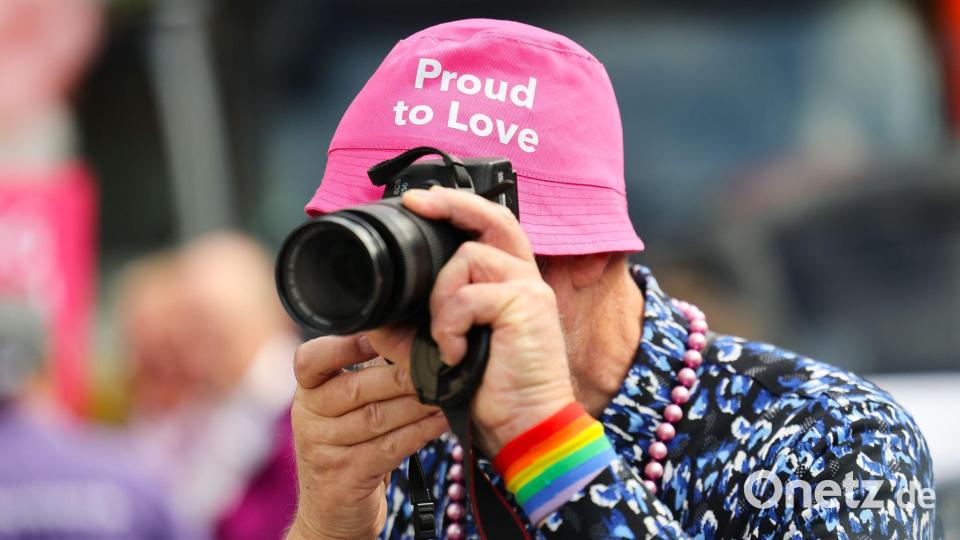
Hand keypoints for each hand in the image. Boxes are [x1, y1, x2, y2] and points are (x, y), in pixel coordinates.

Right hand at [286, 334, 448, 539]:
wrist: (332, 512)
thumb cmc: (349, 447)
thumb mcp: (344, 409)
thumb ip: (365, 374)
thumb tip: (409, 337)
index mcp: (307, 392)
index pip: (310, 360)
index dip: (344, 345)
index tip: (381, 335)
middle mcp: (307, 418)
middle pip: (356, 389)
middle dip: (400, 376)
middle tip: (436, 364)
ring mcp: (323, 450)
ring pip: (376, 418)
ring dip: (417, 403)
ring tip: (446, 391)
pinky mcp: (345, 478)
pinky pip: (389, 448)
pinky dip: (419, 433)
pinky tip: (442, 421)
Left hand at [367, 186, 575, 456]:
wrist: (524, 425)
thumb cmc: (492, 390)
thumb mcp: (442, 351)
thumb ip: (414, 328)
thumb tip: (375, 314)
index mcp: (510, 282)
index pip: (491, 225)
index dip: (458, 205)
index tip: (418, 200)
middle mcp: (525, 277)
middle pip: (492, 218)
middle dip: (451, 204)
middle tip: (417, 203)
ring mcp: (529, 288)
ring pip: (467, 260)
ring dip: (441, 299)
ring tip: (446, 339)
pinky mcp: (526, 305)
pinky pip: (469, 297)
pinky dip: (450, 325)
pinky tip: (456, 354)